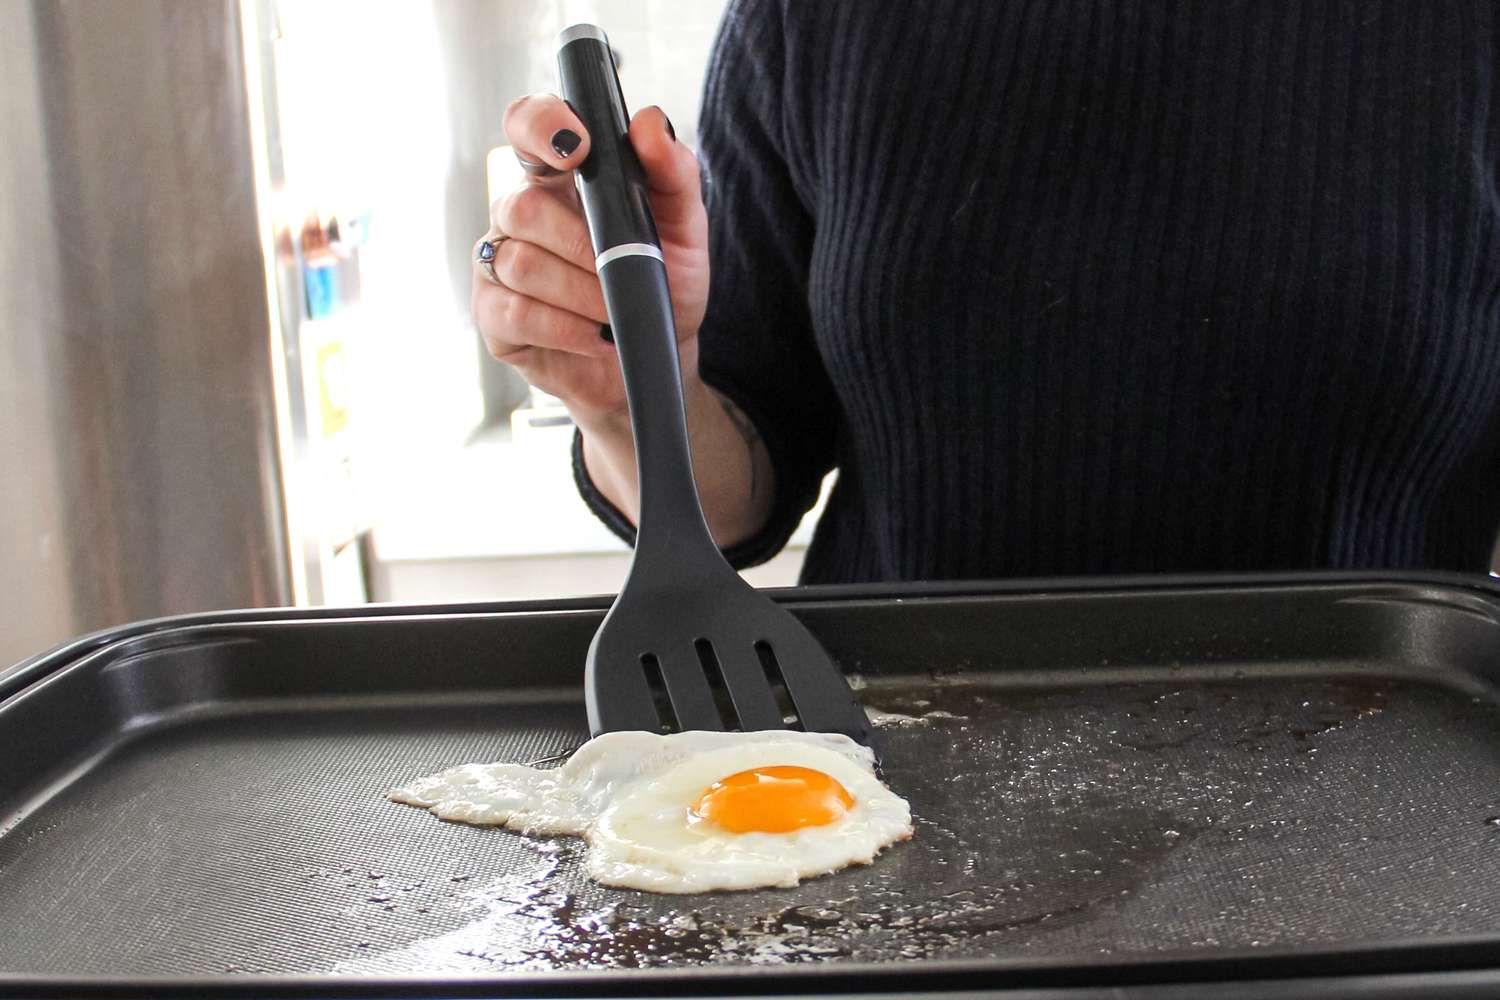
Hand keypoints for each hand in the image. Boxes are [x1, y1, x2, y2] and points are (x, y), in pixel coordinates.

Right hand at [473, 93, 709, 427]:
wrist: (654, 359)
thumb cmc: (663, 285)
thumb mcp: (685, 228)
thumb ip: (673, 172)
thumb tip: (648, 122)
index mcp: (560, 177)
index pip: (528, 126)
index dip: (540, 127)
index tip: (577, 149)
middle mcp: (520, 213)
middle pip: (523, 207)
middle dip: (581, 246)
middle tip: (621, 270)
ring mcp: (499, 262)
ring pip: (521, 264)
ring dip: (580, 293)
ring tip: (614, 312)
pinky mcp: (493, 315)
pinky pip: (515, 313)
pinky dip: (565, 328)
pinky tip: (594, 337)